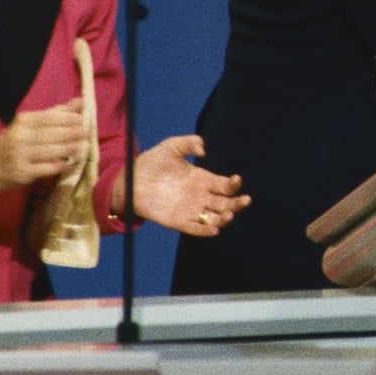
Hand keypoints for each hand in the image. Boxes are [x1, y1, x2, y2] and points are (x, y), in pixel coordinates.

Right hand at [0, 100, 86, 203]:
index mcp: (21, 123)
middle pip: (52, 134)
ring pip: (51, 151)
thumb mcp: (26, 124)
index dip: (68, 117)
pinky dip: (61, 165)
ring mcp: (21, 157)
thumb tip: (79, 102)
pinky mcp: (23, 174)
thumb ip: (53, 113)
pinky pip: (47, 169)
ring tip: (84, 145)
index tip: (83, 117)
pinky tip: (71, 161)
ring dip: (70, 148)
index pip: (49, 118)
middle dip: (72, 132)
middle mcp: (20, 138)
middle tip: (87, 131)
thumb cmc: (11, 142)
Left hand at [118, 136, 249, 236]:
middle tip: (245, 200)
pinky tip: (214, 229)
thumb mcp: (171, 146)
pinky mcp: (178, 221)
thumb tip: (204, 151)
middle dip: (238, 203)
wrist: (130, 181)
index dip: (234, 184)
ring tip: (228, 215)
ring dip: (225, 218)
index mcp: (203, 179)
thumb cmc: (152, 162)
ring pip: (215, 218)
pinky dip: (206, 231)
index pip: (226, 185)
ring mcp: (190, 209)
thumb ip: (189, 143)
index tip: (236, 180)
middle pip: (227, 203)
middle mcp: (200, 196)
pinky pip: (195, 229)